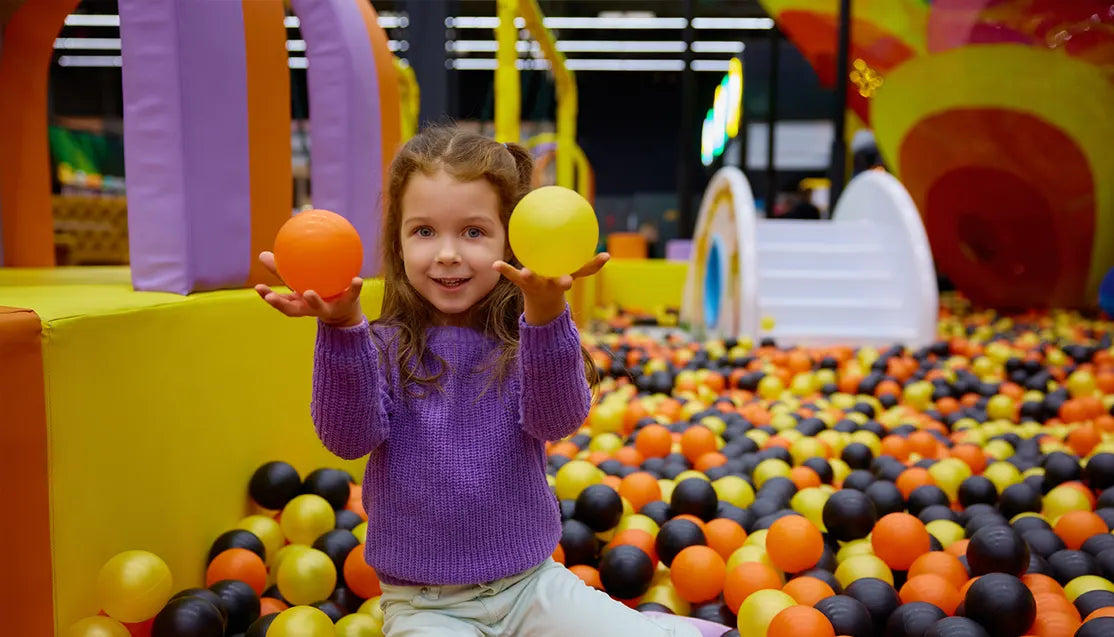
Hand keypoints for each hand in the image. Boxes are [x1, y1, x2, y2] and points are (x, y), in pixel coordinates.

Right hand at [253, 251, 364, 326]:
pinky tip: (357, 279)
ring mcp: (329, 309)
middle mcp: (311, 309)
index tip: (258, 287)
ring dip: (313, 301)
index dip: (269, 297)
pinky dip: (354, 288)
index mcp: (300, 304)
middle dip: (282, 305)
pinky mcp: (347, 304)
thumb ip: (284, 271)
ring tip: (308, 292)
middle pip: (294, 310)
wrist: (346, 311)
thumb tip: (262, 254)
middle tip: (273, 297)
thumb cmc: (318, 292)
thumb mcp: (301, 282)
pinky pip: (351, 295)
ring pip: (320, 307)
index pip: (281, 302)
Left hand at [493, 253, 609, 324]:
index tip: (605, 256)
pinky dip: (504, 270)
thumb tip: (609, 255)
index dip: (593, 265)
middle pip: (559, 284)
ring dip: (530, 276)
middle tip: (567, 281)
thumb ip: (590, 266)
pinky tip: (495, 264)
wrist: (542, 304)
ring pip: (534, 280)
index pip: (581, 272)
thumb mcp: (574, 275)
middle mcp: (552, 284)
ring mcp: (537, 284)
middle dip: (564, 282)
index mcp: (565, 280)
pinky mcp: (522, 283)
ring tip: (525, 272)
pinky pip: (512, 275)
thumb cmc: (559, 282)